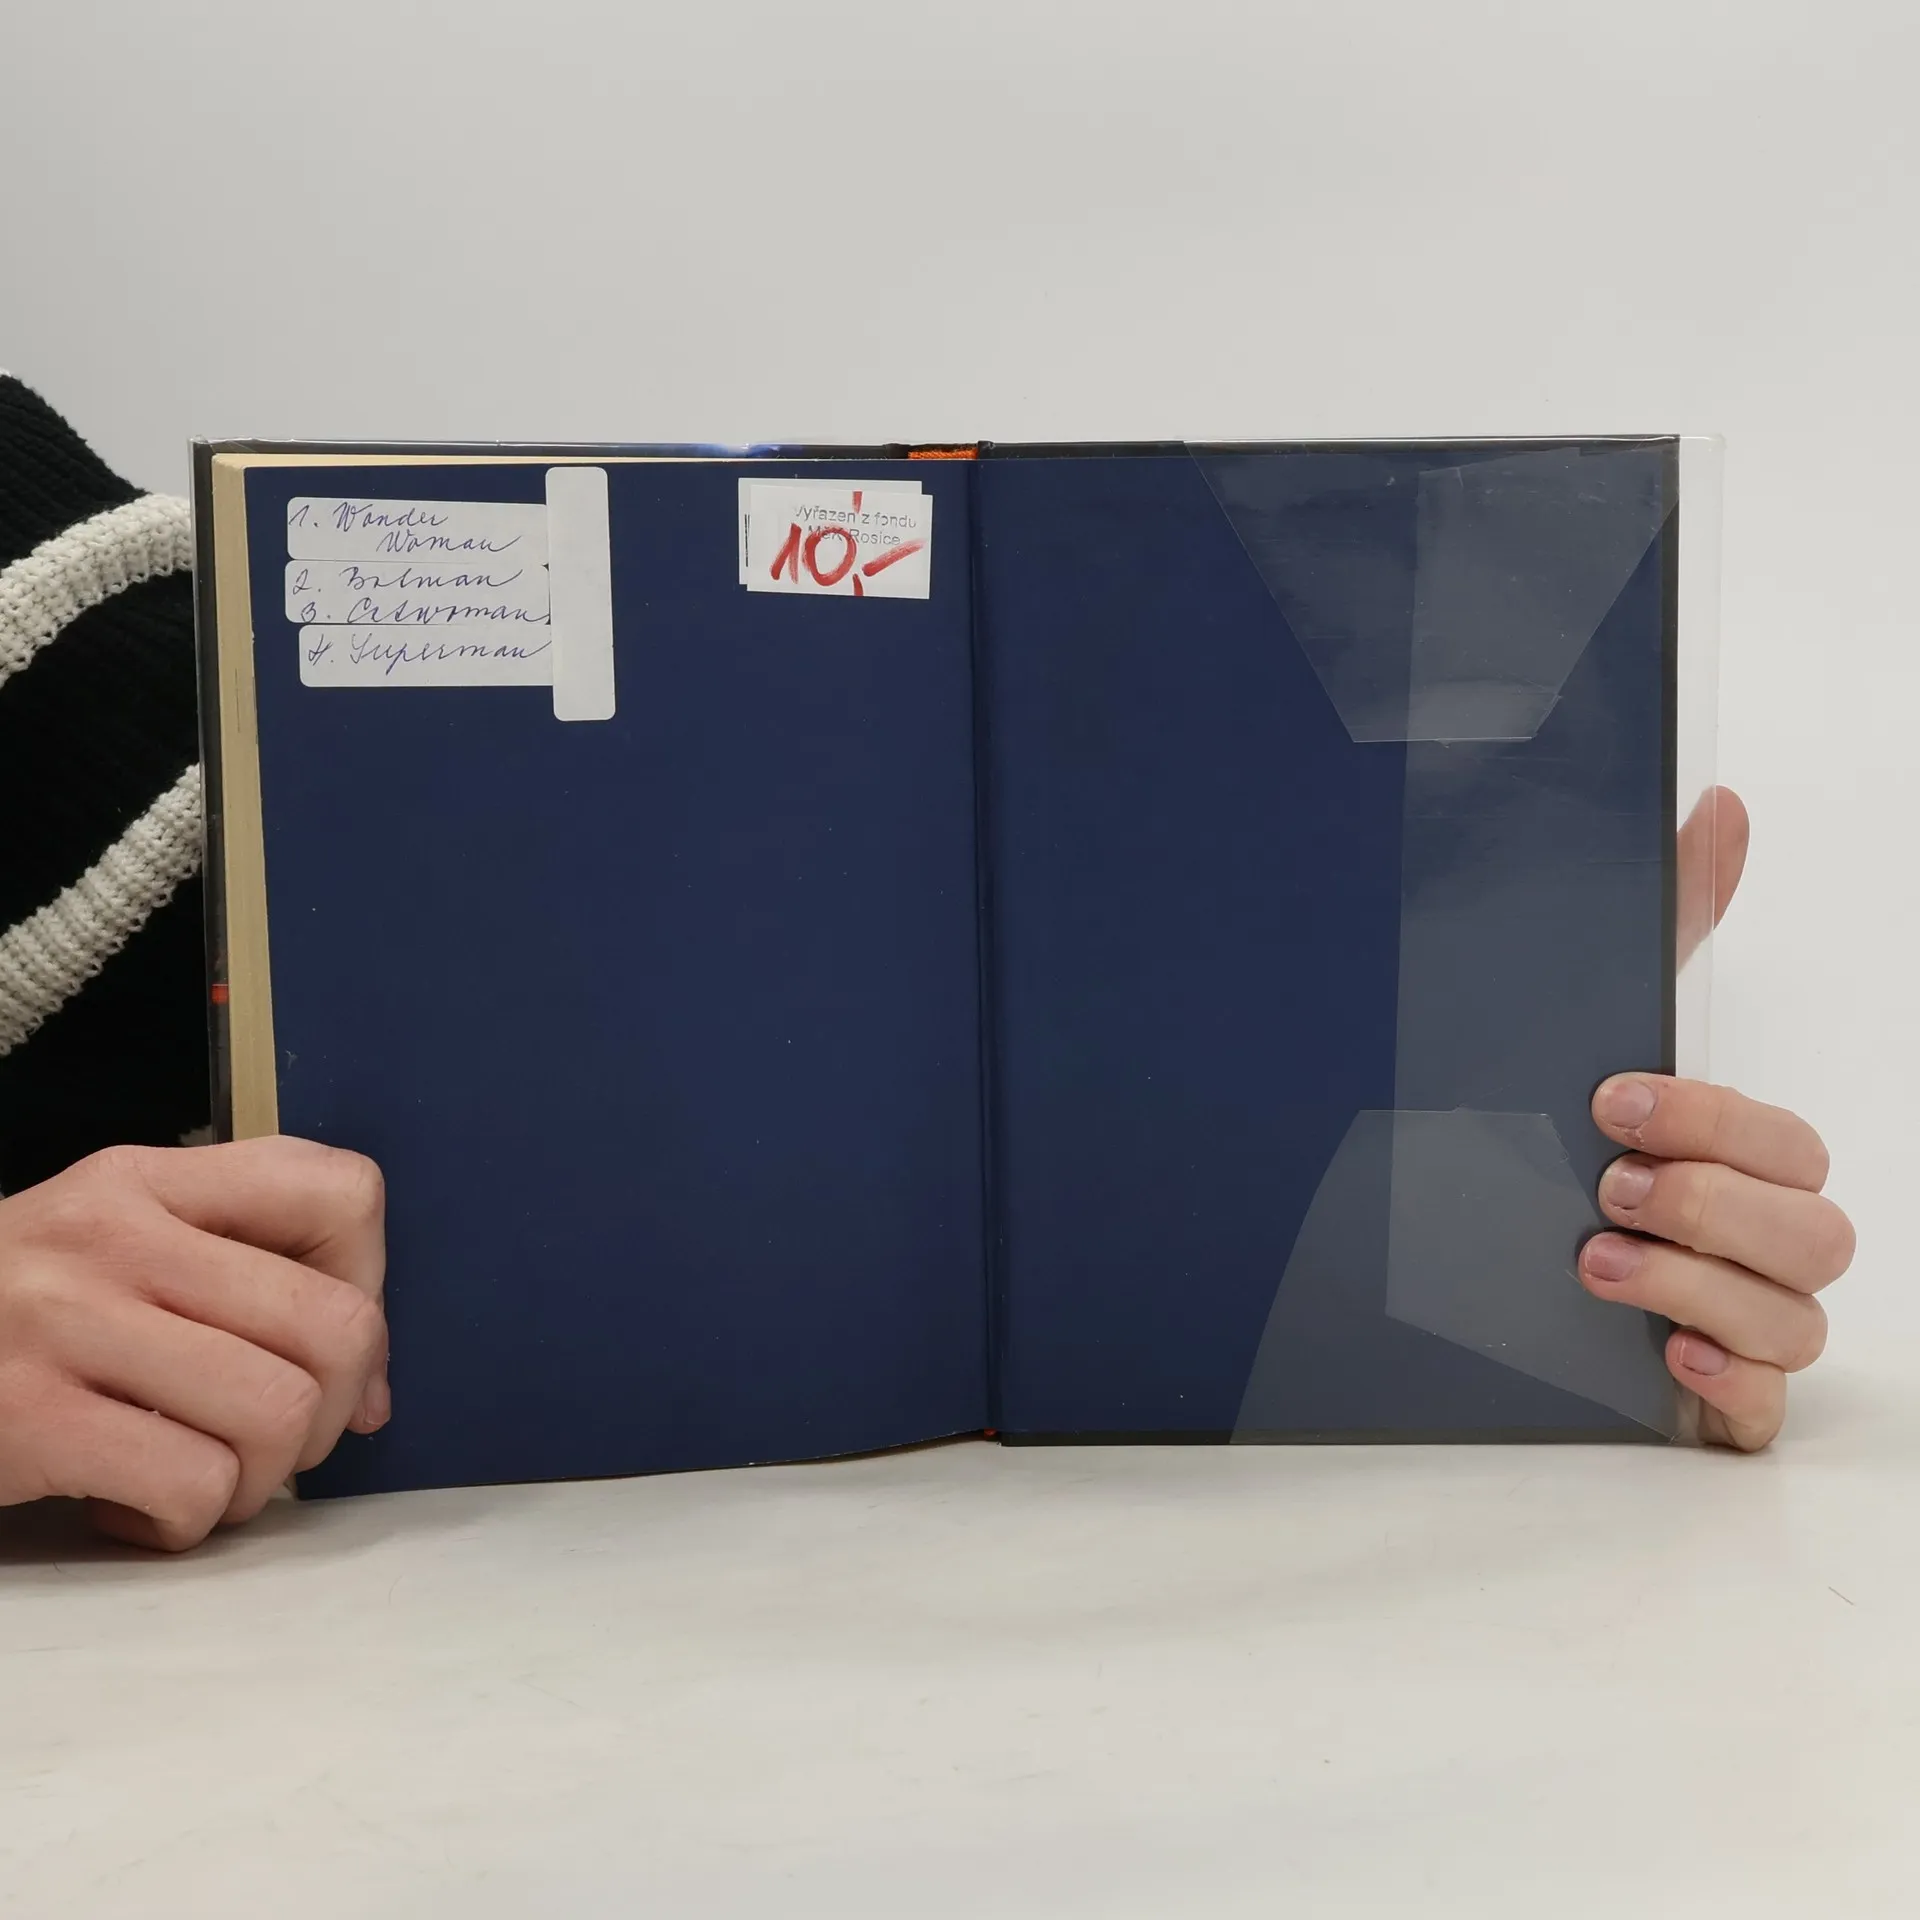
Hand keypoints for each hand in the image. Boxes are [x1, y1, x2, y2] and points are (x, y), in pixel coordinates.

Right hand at [0, 1137, 388, 1548]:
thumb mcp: (110, 1258)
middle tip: (268, 1441)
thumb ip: (240, 1287)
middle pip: (335, 1324)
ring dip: (260, 1479)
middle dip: (330, 1411)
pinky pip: (196, 1483)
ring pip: (280, 1411)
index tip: (326, 1347)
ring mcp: (63, 1322)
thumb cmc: (5, 1327)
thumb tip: (370, 1395)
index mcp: (146, 1179)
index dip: (368, 1283)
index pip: (342, 1190)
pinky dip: (186, 1523)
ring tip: (199, 1480)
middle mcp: (111, 1235)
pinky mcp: (26, 1418)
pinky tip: (129, 1510)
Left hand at [1579, 789, 1853, 1447]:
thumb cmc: (1562, 1134)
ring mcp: (1742, 1317)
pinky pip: (1764, 1403)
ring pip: (1798, 1316)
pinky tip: (1660, 1352)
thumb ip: (1667, 918)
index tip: (1610, 1100)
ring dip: (1701, 1287)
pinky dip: (1725, 1378)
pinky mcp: (1714, 1390)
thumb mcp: (1595, 1021)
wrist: (1459, 1247)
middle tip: (1608, 1187)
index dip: (1714, 1121)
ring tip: (1597, 1262)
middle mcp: (1756, 1236)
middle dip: (1712, 1205)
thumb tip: (1721, 805)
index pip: (1786, 1141)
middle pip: (1817, 1232)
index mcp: (1741, 1157)